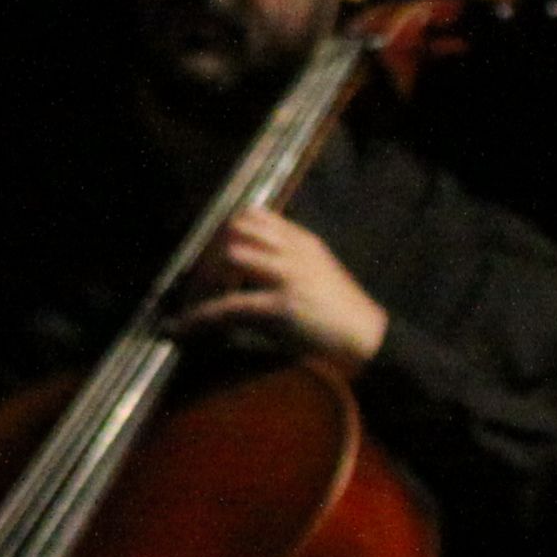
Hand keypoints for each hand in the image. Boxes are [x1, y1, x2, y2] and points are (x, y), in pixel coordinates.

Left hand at [171, 208, 390, 368]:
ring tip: (193, 301)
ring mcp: (290, 277)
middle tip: (195, 280)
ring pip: (230, 257)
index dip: (224, 231)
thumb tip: (238, 259)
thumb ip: (285, 259)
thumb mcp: (316, 272)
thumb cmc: (341, 313)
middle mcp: (295, 252)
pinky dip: (201, 317)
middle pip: (236, 230)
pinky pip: (230, 306)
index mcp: (302, 242)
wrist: (371, 341)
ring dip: (204, 280)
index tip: (208, 253)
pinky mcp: (283, 308)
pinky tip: (184, 328)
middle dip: (209, 253)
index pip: (253, 215)